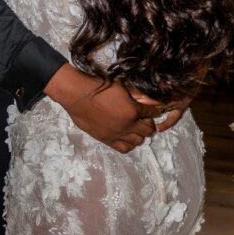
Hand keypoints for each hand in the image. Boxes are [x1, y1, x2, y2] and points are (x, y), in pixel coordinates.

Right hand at [45, 66, 183, 152]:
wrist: (78, 95)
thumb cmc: (99, 86)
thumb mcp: (122, 86)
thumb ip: (136, 94)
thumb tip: (148, 98)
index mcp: (133, 110)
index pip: (153, 113)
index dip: (155, 111)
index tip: (153, 110)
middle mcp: (128, 125)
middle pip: (148, 130)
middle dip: (149, 124)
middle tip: (144, 118)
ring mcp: (117, 134)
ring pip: (138, 141)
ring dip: (139, 134)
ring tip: (135, 128)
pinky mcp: (107, 139)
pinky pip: (124, 148)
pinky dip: (128, 143)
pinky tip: (126, 136)